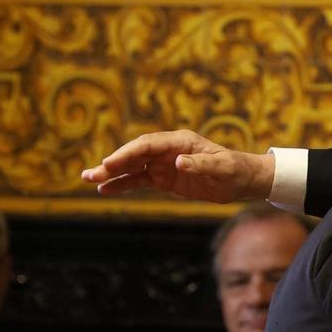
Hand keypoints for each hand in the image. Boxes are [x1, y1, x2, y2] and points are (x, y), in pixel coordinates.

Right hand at [80, 130, 274, 201]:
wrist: (242, 180)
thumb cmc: (234, 170)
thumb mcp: (222, 168)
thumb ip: (201, 164)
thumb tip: (179, 162)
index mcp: (179, 141)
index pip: (148, 145)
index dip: (128, 153)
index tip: (110, 163)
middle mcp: (168, 150)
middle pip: (134, 154)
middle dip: (112, 163)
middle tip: (90, 174)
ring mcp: (164, 164)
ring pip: (133, 168)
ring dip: (111, 174)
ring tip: (88, 180)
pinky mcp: (164, 179)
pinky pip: (139, 181)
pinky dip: (123, 184)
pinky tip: (105, 190)